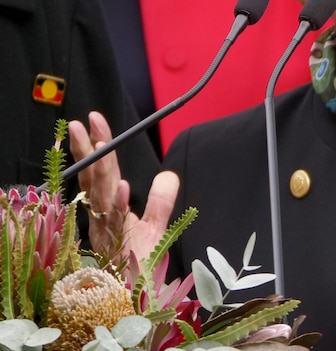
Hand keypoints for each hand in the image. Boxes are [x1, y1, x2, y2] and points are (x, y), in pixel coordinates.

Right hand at [69, 111, 176, 261]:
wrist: (137, 297)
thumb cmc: (140, 264)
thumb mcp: (155, 227)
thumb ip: (161, 200)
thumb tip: (169, 173)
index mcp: (109, 209)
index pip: (102, 170)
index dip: (99, 145)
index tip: (96, 120)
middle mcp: (103, 217)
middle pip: (94, 178)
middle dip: (90, 149)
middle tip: (85, 123)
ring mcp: (108, 231)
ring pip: (100, 196)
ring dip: (101, 170)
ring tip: (100, 145)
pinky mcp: (117, 247)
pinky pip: (116, 222)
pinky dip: (119, 204)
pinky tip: (122, 186)